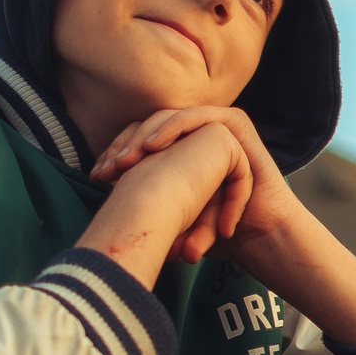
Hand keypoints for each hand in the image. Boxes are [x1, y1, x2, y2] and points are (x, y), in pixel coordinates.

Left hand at [84, 104, 355, 347]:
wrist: (258, 237)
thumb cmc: (216, 231)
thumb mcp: (173, 216)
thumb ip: (146, 205)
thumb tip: (101, 215)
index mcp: (177, 149)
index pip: (137, 142)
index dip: (115, 155)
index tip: (97, 177)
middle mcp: (194, 133)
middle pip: (149, 127)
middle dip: (125, 146)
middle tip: (108, 168)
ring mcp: (215, 124)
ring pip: (171, 119)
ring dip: (148, 136)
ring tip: (131, 159)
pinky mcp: (236, 124)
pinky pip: (200, 118)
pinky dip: (178, 131)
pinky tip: (156, 149)